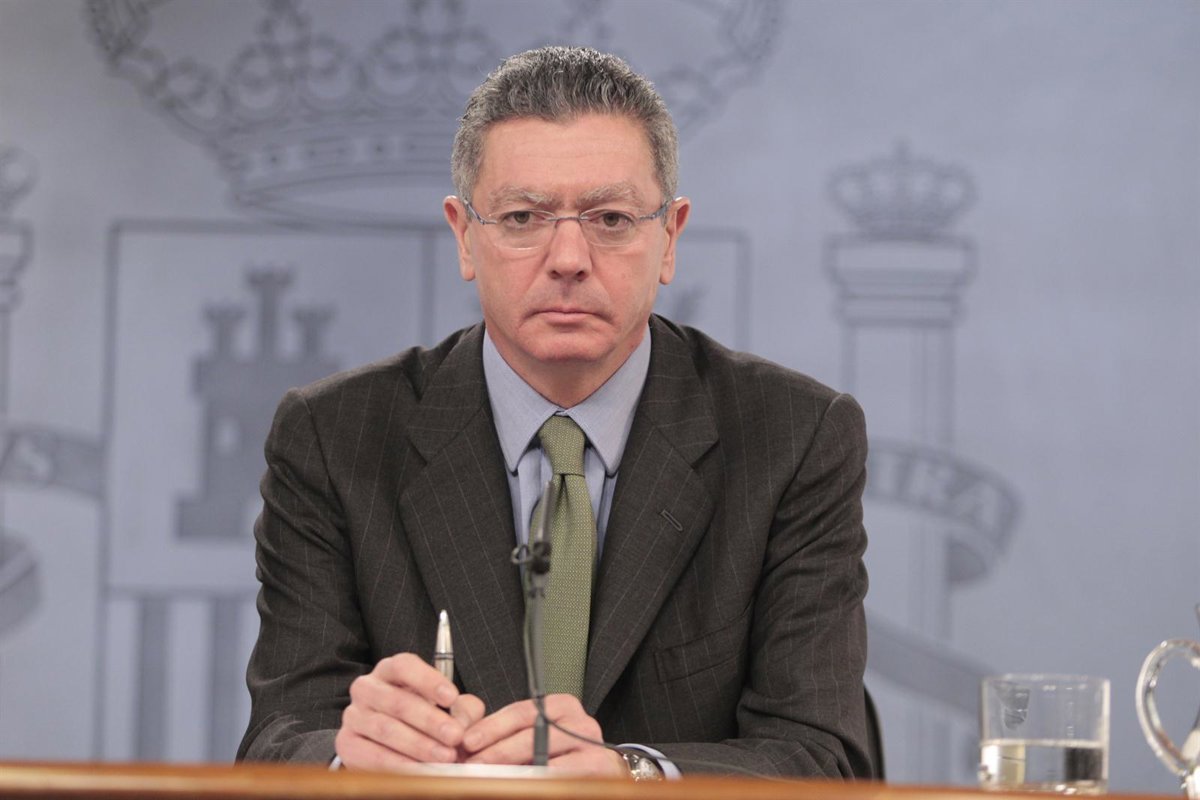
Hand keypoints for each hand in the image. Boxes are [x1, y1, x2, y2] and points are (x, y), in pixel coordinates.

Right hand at [334, 652, 485, 770]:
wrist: (385, 741)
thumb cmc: (421, 716)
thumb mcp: (444, 706)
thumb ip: (461, 708)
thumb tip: (464, 722)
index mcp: (389, 670)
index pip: (405, 666)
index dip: (429, 681)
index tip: (452, 697)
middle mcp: (367, 688)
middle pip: (397, 701)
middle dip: (430, 721)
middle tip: (455, 736)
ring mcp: (354, 716)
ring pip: (386, 729)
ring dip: (418, 745)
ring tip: (445, 756)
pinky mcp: (347, 743)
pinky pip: (372, 755)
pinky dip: (399, 764)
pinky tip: (421, 770)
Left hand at [460, 693, 626, 775]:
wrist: (599, 772)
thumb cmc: (561, 754)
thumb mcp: (536, 735)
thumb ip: (508, 734)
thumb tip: (469, 743)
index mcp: (560, 706)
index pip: (520, 712)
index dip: (491, 727)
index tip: (468, 741)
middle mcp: (578, 721)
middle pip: (531, 734)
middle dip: (497, 751)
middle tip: (473, 764)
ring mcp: (590, 744)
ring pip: (544, 755)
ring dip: (512, 770)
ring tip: (490, 778)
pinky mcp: (597, 767)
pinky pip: (560, 774)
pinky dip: (536, 780)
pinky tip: (521, 785)